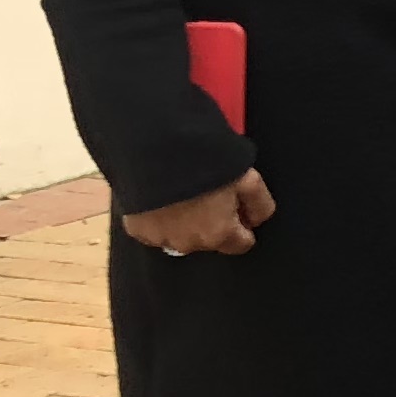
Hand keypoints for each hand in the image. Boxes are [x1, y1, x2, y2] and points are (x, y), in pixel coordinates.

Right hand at [123, 169, 272, 256]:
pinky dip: (159, 217)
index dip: (243, 224)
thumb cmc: (206, 164)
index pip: (240, 244)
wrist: (156, 152)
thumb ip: (260, 206)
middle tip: (208, 193)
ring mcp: (159, 238)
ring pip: (181, 235)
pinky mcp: (135, 228)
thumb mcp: (249, 180)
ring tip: (183, 192)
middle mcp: (188, 244)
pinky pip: (154, 228)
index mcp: (218, 234)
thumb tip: (255, 221)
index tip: (238, 207)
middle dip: (213, 221)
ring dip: (184, 221)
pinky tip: (162, 195)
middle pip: (210, 239)